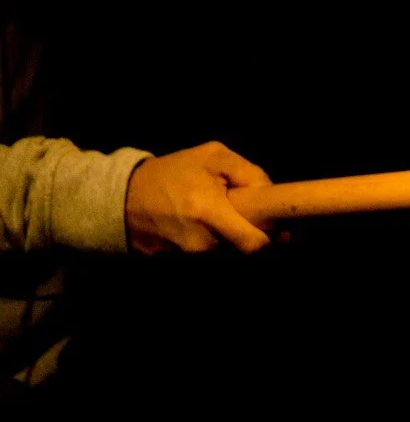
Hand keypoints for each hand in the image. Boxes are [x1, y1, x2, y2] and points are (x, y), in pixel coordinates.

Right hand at [125, 142, 273, 253]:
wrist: (119, 196)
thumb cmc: (171, 173)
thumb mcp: (213, 157)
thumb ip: (249, 173)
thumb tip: (271, 195)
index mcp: (208, 213)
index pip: (253, 244)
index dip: (270, 239)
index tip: (278, 229)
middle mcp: (197, 242)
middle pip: (241, 250)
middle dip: (249, 235)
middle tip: (248, 217)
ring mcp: (183, 257)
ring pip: (223, 254)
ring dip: (228, 239)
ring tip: (218, 217)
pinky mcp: (172, 264)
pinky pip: (203, 257)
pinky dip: (209, 244)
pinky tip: (201, 227)